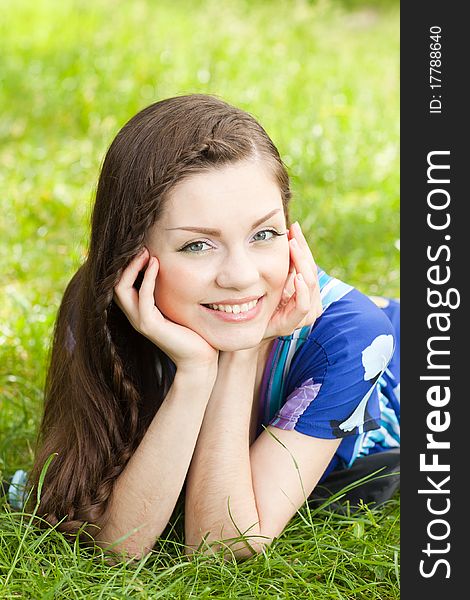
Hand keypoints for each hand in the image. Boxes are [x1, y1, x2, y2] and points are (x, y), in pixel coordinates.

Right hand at [113, 248, 218, 371]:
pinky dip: (147, 278)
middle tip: (140, 245)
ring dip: (132, 267)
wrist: (200, 358)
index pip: (121, 283)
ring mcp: (140, 321)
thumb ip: (170, 290)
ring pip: (121, 288)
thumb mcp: (178, 306)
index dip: (126, 265)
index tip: (141, 247)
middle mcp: (136, 316)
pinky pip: (142, 297)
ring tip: (145, 251)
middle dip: (125, 263)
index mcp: (140, 311)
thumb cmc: (193, 332)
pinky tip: (155, 264)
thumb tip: (175, 266)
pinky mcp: (150, 326)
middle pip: (115, 283)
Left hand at [263, 221, 321, 339]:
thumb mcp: (271, 278)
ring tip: (295, 250)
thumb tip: (284, 231)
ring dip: (303, 266)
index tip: (294, 227)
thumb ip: (281, 261)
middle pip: (311, 271)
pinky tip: (296, 277)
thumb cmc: (260, 303)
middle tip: (293, 237)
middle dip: (302, 252)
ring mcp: (303, 313)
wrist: (247, 329)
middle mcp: (309, 300)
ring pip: (310, 285)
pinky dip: (302, 290)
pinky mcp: (293, 322)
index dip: (302, 244)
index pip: (308, 262)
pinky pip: (303, 305)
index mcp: (305, 288)